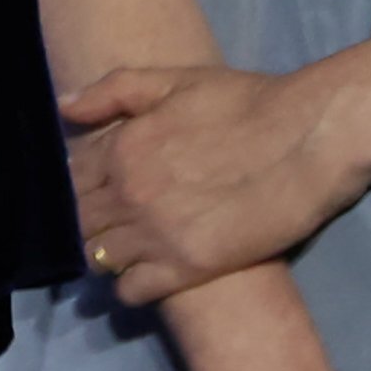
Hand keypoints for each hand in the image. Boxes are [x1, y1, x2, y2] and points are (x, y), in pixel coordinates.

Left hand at [63, 62, 361, 305]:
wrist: (307, 140)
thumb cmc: (246, 102)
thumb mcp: (176, 79)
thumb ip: (114, 90)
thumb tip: (62, 106)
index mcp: (122, 147)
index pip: (71, 178)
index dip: (80, 183)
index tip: (96, 185)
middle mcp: (128, 194)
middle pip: (80, 222)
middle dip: (89, 219)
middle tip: (112, 218)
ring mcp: (155, 235)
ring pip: (100, 258)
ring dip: (107, 252)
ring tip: (129, 246)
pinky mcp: (187, 268)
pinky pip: (132, 291)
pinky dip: (129, 285)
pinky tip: (146, 273)